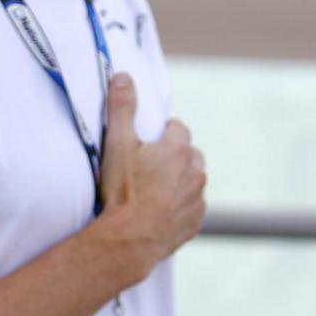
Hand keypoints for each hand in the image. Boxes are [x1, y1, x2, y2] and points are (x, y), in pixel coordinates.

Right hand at [94, 72, 205, 289]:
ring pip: (192, 181)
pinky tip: (158, 213)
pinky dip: (179, 207)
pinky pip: (191, 208)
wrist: (129, 240)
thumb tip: (123, 76)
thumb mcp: (117, 145)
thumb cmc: (122, 191)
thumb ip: (121, 108)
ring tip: (152, 192)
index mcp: (179, 149)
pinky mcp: (195, 222)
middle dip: (174, 157)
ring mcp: (198, 199)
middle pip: (189, 154)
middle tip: (148, 169)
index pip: (177, 128)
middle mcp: (195, 172)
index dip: (160, 134)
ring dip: (178, 182)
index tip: (145, 145)